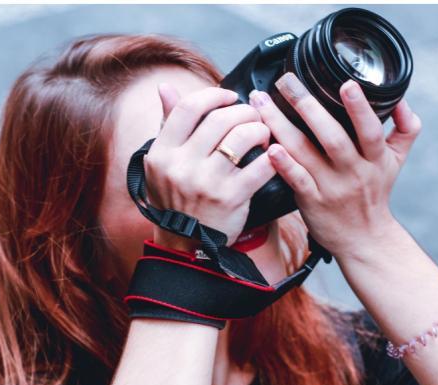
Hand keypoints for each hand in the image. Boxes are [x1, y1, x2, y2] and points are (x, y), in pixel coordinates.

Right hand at [145, 83, 275, 250]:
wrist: (186, 244)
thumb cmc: (178, 198)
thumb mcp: (163, 164)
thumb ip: (168, 124)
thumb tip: (165, 87)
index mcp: (162, 153)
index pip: (188, 108)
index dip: (213, 95)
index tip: (229, 97)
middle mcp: (181, 166)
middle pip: (220, 119)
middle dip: (244, 112)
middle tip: (253, 117)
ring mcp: (206, 183)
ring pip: (242, 137)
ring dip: (260, 130)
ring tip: (263, 134)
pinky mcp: (231, 199)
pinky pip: (261, 167)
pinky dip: (273, 157)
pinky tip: (274, 156)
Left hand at [248, 72, 421, 257]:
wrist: (364, 239)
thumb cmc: (376, 194)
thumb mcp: (397, 160)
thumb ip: (406, 127)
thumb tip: (400, 98)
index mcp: (375, 158)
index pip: (370, 130)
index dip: (360, 108)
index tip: (347, 84)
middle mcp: (353, 172)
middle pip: (333, 137)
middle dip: (308, 107)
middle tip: (288, 82)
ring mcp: (330, 187)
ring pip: (305, 152)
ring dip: (281, 125)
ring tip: (262, 103)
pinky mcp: (311, 201)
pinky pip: (295, 180)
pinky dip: (283, 164)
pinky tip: (269, 148)